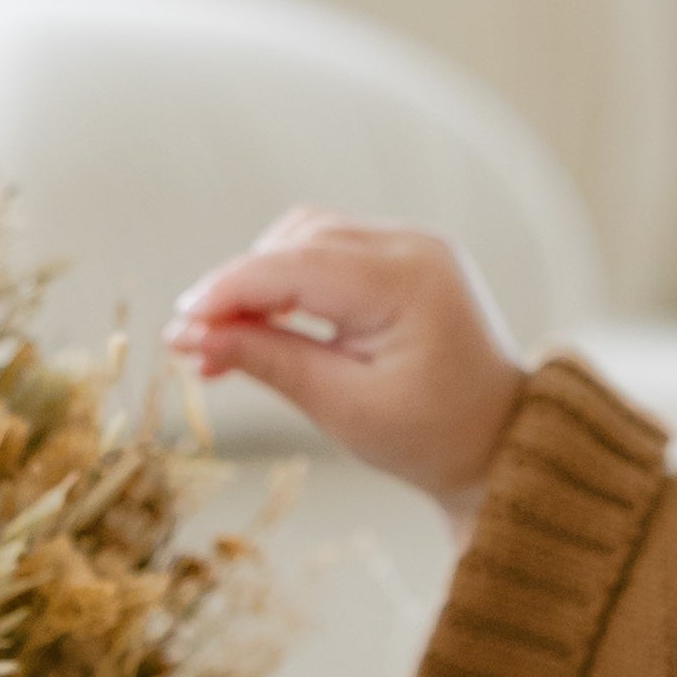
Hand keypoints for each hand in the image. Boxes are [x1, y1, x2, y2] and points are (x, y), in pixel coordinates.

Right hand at [167, 212, 527, 514]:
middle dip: (239, 288)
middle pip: (298, 241)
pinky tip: (262, 324)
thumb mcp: (345, 408)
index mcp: (411, 281)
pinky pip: (329, 249)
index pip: (297, 266)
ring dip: (260, 279)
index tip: (176, 327)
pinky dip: (289, 279)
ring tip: (225, 342)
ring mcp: (412, 243)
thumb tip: (189, 338)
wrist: (499, 440)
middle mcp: (414, 245)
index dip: (228, 292)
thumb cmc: (430, 437)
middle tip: (193, 347)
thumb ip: (269, 362)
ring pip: (307, 236)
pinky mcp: (402, 254)